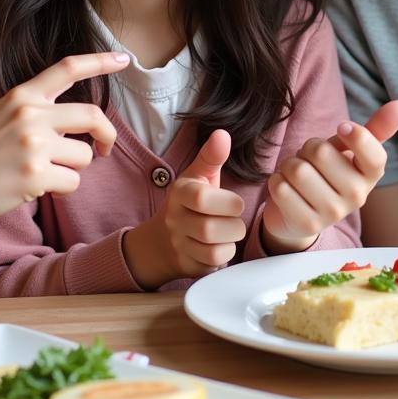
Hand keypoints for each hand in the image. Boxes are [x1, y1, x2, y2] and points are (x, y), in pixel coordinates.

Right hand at [0, 52, 130, 228]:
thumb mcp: (1, 115)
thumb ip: (35, 110)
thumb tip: (75, 122)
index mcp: (22, 95)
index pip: (68, 68)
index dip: (100, 61)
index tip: (124, 59)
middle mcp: (31, 114)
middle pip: (93, 116)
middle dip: (107, 135)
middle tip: (105, 149)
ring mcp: (33, 144)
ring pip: (85, 155)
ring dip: (74, 169)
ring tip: (48, 175)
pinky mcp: (35, 175)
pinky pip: (73, 182)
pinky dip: (63, 190)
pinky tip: (39, 189)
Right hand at [123, 130, 246, 288]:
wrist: (163, 239)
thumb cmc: (191, 201)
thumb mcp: (200, 175)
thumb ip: (212, 156)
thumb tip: (222, 133)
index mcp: (180, 192)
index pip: (201, 199)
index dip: (227, 203)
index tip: (234, 203)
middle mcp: (174, 219)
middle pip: (210, 228)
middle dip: (234, 225)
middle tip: (234, 220)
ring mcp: (178, 244)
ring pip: (214, 250)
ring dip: (230, 242)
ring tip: (228, 233)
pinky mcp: (186, 265)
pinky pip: (212, 265)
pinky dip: (224, 256)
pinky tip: (220, 246)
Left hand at [261, 99, 397, 253]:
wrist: (297, 214)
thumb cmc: (326, 173)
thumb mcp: (348, 150)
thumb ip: (375, 128)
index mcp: (371, 175)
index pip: (374, 156)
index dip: (356, 136)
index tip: (343, 128)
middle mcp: (357, 197)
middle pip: (321, 153)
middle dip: (307, 150)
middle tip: (311, 163)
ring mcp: (333, 214)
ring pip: (297, 170)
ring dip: (289, 166)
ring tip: (297, 177)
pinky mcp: (307, 225)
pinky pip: (281, 187)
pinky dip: (276, 182)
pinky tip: (287, 191)